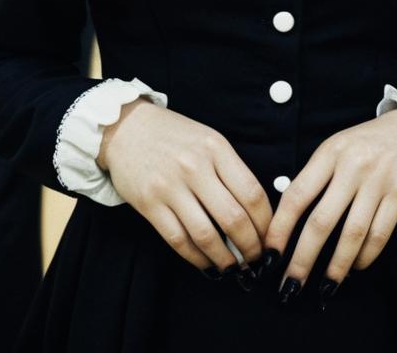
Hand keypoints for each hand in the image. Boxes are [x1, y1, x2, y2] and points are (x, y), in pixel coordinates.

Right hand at [98, 99, 272, 277]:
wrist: (126, 127)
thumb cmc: (174, 136)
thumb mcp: (209, 140)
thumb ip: (230, 170)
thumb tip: (256, 213)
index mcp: (216, 148)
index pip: (252, 193)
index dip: (265, 223)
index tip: (269, 238)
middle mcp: (195, 166)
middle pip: (233, 218)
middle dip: (250, 247)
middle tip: (256, 261)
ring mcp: (170, 186)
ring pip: (206, 235)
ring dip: (225, 259)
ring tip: (234, 269)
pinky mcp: (149, 204)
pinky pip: (178, 239)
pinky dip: (196, 258)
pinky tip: (207, 264)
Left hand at [264, 109, 396, 298]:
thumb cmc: (371, 143)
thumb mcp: (339, 147)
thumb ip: (317, 176)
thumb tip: (289, 219)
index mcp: (330, 152)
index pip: (297, 195)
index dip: (280, 228)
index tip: (270, 254)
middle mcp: (352, 165)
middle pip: (321, 221)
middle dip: (302, 259)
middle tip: (290, 286)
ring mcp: (378, 181)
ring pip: (352, 234)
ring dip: (336, 266)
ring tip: (324, 288)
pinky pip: (379, 234)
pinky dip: (365, 257)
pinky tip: (355, 267)